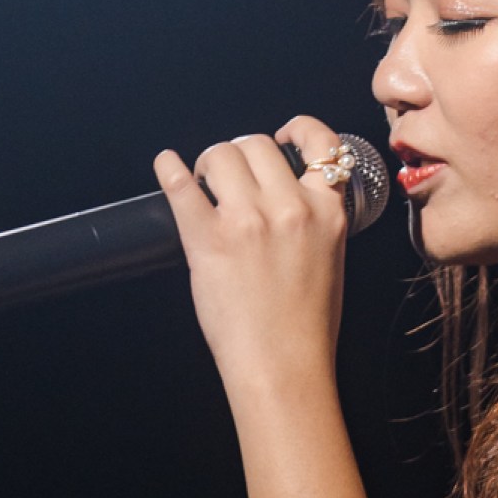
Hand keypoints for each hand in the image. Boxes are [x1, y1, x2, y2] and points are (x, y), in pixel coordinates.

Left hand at [152, 117, 350, 407]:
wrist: (283, 367)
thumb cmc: (307, 325)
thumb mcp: (331, 257)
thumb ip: (315, 217)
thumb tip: (288, 192)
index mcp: (327, 212)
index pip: (321, 144)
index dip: (297, 130)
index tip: (281, 136)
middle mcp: (289, 207)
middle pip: (257, 144)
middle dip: (240, 154)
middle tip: (229, 174)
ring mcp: (247, 220)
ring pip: (222, 154)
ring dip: (210, 164)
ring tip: (205, 183)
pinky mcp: (208, 239)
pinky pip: (181, 185)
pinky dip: (169, 169)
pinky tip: (166, 165)